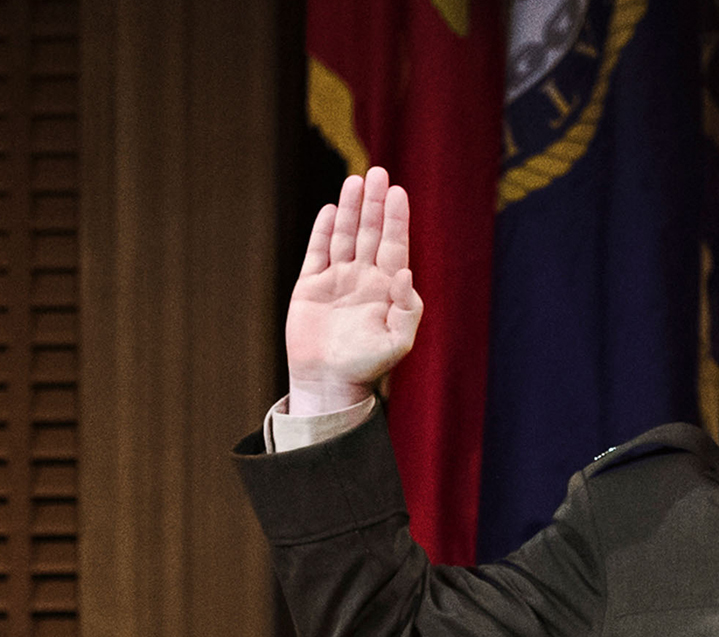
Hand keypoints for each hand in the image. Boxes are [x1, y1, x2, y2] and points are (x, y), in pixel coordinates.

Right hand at [285, 167, 423, 414]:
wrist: (329, 383)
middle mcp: (363, 278)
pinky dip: (323, 231)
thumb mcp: (398, 342)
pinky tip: (331, 210)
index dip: (396, 219)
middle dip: (375, 204)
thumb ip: (408, 309)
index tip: (398, 192)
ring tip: (356, 181)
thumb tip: (406, 272)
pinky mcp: (310, 286)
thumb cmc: (368, 367)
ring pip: (345, 236)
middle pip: (371, 233)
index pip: (394, 245)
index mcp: (387, 289)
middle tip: (379, 172)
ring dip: (351, 209)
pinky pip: (317, 252)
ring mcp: (337, 280)